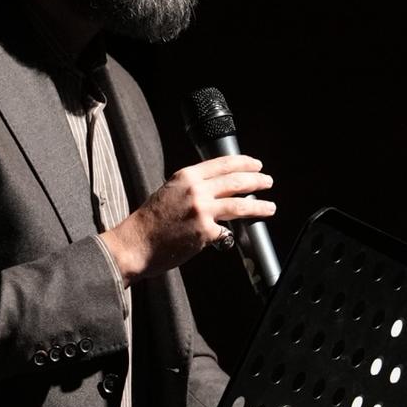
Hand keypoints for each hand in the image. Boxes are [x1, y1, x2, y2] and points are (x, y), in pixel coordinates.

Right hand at [100, 154, 274, 284]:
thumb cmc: (150, 220)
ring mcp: (202, 211)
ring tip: (269, 207)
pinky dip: (229, 235)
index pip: (223, 164)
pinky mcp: (205, 232)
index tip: (256, 165)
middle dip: (257, 181)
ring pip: (240, 205)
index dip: (244, 163)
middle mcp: (196, 190)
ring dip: (259, 206)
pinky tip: (230, 237)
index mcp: (186, 176)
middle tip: (267, 181)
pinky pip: (226, 232)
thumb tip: (218, 190)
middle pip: (236, 181)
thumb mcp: (170, 191)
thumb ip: (193, 187)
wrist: (136, 243)